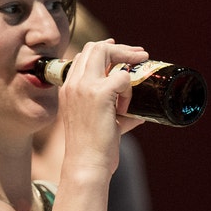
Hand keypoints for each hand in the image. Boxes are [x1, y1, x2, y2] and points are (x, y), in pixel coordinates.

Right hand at [58, 39, 148, 175]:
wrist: (86, 163)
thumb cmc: (95, 147)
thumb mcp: (103, 122)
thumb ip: (118, 112)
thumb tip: (141, 113)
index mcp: (69, 88)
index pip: (84, 55)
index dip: (106, 49)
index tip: (126, 53)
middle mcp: (73, 83)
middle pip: (95, 47)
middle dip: (122, 48)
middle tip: (141, 55)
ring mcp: (84, 86)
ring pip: (105, 52)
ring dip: (127, 61)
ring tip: (138, 76)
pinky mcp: (99, 94)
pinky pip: (123, 78)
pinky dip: (130, 90)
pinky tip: (126, 108)